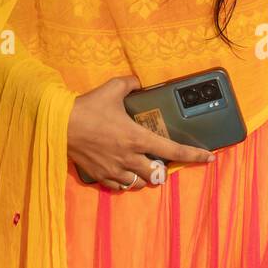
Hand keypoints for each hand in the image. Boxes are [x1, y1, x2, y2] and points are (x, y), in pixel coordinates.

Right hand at [67, 75, 213, 189]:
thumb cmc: (87, 107)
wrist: (58, 124)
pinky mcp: (100, 174)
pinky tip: (123, 173)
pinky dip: (124, 181)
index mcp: (138, 138)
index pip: (174, 151)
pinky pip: (119, 186)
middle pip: (157, 175)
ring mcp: (115, 169)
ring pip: (139, 184)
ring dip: (145, 178)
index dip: (195, 156)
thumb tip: (138, 82)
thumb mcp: (112, 89)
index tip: (209, 158)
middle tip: (160, 162)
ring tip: (142, 168)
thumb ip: (130, 84)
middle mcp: (130, 157)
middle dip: (162, 171)